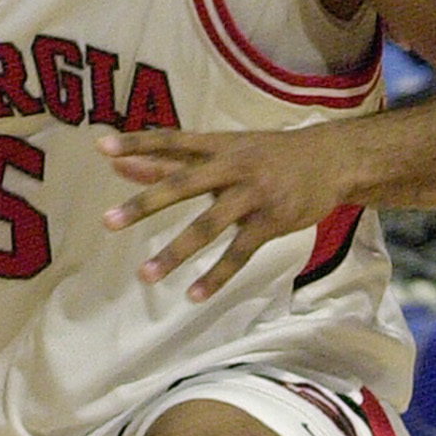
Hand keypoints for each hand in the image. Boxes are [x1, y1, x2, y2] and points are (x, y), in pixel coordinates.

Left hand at [100, 125, 363, 299]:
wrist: (332, 159)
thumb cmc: (269, 154)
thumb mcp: (225, 149)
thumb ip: (171, 159)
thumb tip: (119, 162)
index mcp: (219, 145)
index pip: (172, 140)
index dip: (139, 143)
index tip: (103, 148)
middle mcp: (233, 166)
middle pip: (183, 183)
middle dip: (145, 203)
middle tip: (107, 221)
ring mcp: (253, 195)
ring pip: (209, 226)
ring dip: (175, 253)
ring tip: (145, 276)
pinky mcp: (272, 221)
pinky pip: (239, 253)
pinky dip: (217, 276)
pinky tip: (194, 295)